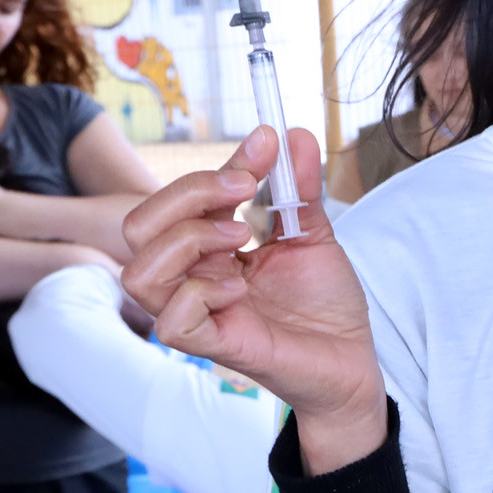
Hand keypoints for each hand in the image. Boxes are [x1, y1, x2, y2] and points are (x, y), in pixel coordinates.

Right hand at [122, 126, 385, 466]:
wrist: (354, 358)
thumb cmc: (325, 304)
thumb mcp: (314, 235)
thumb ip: (300, 190)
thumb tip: (294, 134)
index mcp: (210, 249)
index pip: (183, 199)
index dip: (219, 163)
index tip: (268, 142)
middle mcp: (193, 278)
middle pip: (138, 226)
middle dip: (188, 193)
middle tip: (244, 191)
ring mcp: (200, 313)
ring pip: (139, 271)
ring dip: (186, 240)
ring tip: (241, 239)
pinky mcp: (217, 346)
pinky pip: (170, 322)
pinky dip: (199, 294)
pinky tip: (239, 289)